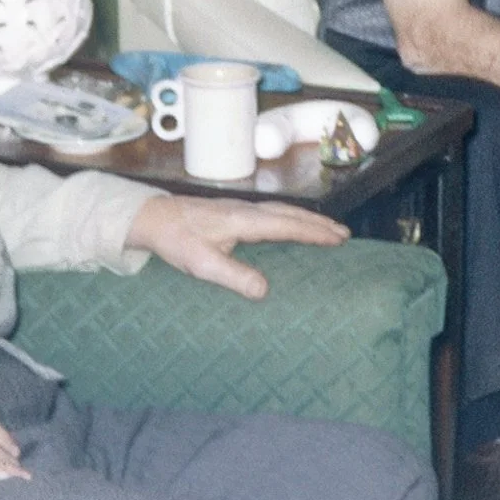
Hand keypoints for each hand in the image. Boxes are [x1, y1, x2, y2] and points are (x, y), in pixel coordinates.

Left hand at [126, 196, 348, 299]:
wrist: (154, 217)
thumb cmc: (176, 240)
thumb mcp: (201, 264)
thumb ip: (233, 276)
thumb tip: (265, 291)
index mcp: (244, 221)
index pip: (287, 225)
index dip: (314, 233)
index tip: (338, 239)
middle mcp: (247, 211)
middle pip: (291, 214)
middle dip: (319, 224)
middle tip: (345, 235)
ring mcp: (242, 209)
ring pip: (283, 210)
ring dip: (308, 218)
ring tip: (329, 229)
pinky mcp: (235, 211)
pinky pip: (273, 212)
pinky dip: (292, 217)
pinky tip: (293, 224)